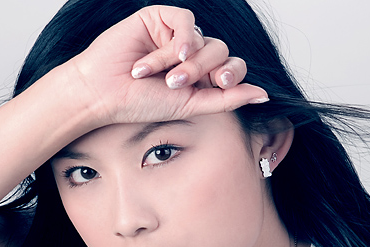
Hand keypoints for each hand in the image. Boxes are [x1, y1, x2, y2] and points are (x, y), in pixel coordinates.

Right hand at [65, 5, 267, 125]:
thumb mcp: (191, 105)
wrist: (105, 93)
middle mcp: (190, 53)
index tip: (221, 84)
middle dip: (203, 70)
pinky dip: (183, 39)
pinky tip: (174, 53)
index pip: (232, 67)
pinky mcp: (159, 18)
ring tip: (164, 76)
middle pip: (220, 52)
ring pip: (204, 39)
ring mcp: (176, 35)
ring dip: (187, 61)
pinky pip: (187, 21)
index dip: (232, 74)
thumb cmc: (141, 103)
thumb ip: (228, 99)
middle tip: (176, 84)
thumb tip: (264, 95)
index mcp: (199, 75)